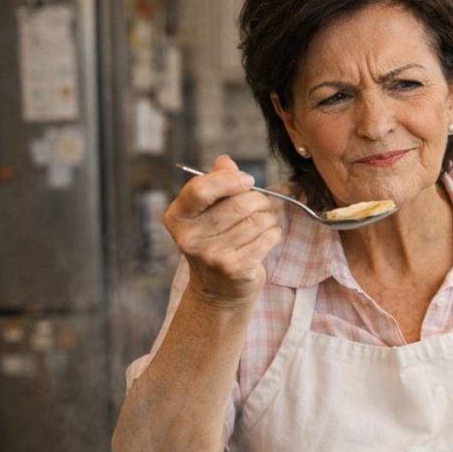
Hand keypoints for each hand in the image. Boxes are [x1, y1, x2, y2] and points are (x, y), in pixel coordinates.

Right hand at [165, 155, 281, 304]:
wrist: (218, 290)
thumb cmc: (217, 241)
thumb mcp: (209, 212)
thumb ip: (216, 183)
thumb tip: (225, 161)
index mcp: (178, 217)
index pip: (200, 189)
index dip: (230, 180)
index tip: (247, 181)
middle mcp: (190, 238)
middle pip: (238, 204)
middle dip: (258, 200)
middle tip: (261, 204)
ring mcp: (211, 257)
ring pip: (257, 220)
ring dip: (268, 217)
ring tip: (263, 223)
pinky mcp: (235, 270)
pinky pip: (268, 238)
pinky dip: (274, 233)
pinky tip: (267, 238)